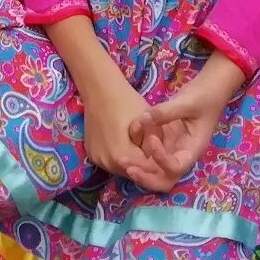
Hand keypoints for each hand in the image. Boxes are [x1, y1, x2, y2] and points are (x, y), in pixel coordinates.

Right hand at [78, 73, 175, 192]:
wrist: (100, 89)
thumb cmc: (127, 102)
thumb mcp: (150, 124)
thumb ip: (155, 146)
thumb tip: (160, 161)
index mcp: (121, 155)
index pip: (146, 170)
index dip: (158, 165)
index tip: (167, 160)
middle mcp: (107, 162)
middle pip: (133, 171)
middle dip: (146, 165)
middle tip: (157, 156)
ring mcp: (97, 159)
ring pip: (122, 168)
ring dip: (134, 163)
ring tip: (143, 150)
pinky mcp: (92, 154)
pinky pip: (111, 162)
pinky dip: (121, 157)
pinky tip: (127, 146)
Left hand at [133, 56, 240, 182]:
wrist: (208, 88)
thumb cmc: (204, 96)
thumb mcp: (187, 101)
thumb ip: (166, 111)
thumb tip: (144, 118)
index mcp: (193, 149)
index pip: (176, 166)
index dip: (161, 158)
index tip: (151, 139)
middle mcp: (181, 154)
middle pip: (165, 179)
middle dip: (146, 177)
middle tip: (128, 166)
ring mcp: (172, 149)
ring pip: (155, 171)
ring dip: (139, 169)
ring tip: (121, 159)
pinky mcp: (164, 141)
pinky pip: (149, 154)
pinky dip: (138, 154)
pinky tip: (127, 143)